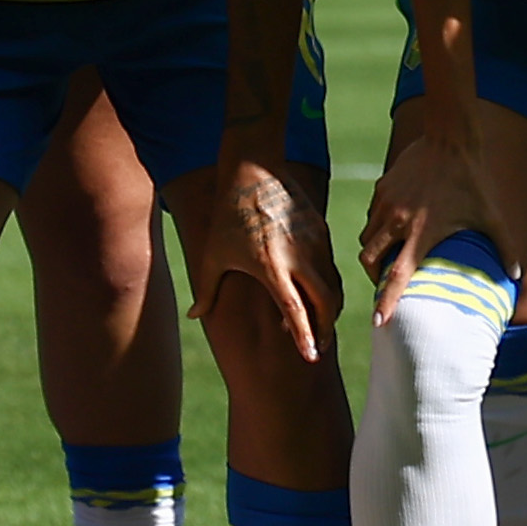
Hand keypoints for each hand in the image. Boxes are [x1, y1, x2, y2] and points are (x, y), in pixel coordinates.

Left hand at [185, 149, 341, 361]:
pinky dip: (329, 284)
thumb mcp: (214, 253)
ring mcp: (313, 243)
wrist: (254, 169)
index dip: (304, 335)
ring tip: (323, 324)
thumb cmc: (228, 214)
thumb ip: (206, 289)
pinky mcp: (321, 230)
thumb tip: (194, 316)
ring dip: (330, 308)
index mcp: (271, 267)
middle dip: (325, 328)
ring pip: (333, 285)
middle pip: (324, 302)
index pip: (294, 310)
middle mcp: (298, 257)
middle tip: (320, 347)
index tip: (311, 357)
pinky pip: (331, 265)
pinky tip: (320, 294)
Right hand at [356, 117, 501, 322]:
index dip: (386, 301)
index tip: (378, 322)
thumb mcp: (491, 215)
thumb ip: (504, 246)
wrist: (449, 137)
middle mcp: (397, 222)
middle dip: (374, 276)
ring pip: (367, 238)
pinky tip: (395, 225)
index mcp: (421, 234)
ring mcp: (386, 204)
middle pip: (369, 260)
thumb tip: (516, 274)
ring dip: (374, 251)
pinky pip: (372, 216)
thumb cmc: (472, 179)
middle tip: (385, 282)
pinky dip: (378, 227)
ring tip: (390, 255)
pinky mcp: (381, 188)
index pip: (397, 276)